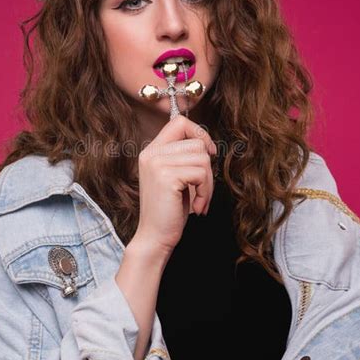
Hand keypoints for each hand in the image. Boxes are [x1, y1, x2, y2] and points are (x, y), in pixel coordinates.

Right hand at [134, 115, 216, 256]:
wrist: (154, 238)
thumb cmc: (169, 211)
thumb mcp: (176, 177)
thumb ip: (184, 157)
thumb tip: (207, 144)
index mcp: (152, 151)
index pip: (179, 122)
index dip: (199, 134)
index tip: (208, 153)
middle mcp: (151, 153)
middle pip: (197, 143)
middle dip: (207, 168)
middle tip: (202, 190)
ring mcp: (157, 164)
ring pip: (202, 158)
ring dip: (208, 183)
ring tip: (200, 200)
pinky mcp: (166, 177)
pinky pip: (200, 174)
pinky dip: (206, 192)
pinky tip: (197, 206)